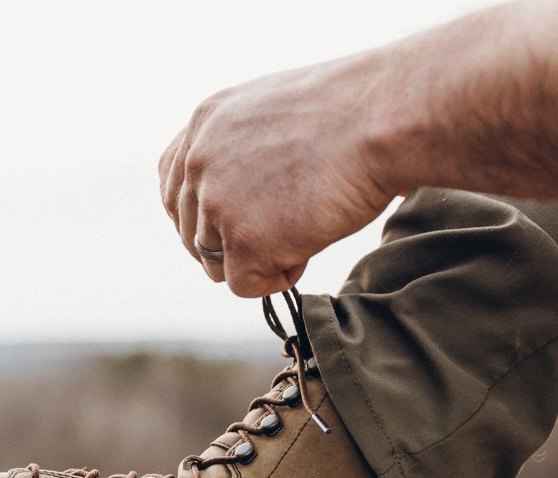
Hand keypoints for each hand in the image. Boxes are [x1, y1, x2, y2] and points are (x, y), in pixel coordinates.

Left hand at [159, 56, 397, 297]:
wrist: (382, 117)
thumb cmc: (350, 112)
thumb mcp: (273, 112)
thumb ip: (242, 149)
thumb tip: (245, 195)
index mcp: (203, 124)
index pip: (175, 190)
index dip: (201, 218)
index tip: (231, 228)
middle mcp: (199, 162)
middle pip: (193, 234)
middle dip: (233, 244)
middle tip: (284, 230)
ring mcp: (217, 203)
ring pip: (217, 264)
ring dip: (260, 259)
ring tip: (306, 229)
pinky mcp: (245, 241)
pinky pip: (246, 285)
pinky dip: (277, 278)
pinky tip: (308, 246)